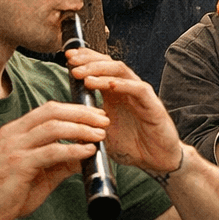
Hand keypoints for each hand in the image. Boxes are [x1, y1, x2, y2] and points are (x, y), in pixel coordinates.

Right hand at [0, 101, 104, 219]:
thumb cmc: (10, 191)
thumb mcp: (40, 171)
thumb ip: (61, 160)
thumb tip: (87, 153)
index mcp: (16, 130)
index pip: (49, 109)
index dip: (75, 109)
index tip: (97, 114)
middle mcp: (13, 134)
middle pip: (53, 112)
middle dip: (82, 113)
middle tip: (104, 120)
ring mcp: (14, 147)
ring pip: (53, 127)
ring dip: (81, 129)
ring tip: (100, 134)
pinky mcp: (17, 164)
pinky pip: (50, 151)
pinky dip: (73, 149)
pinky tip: (88, 151)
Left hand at [66, 48, 183, 176]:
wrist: (157, 161)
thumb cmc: (131, 146)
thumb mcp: (100, 134)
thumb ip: (85, 122)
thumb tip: (61, 119)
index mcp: (115, 94)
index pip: (100, 68)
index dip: (84, 60)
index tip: (66, 58)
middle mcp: (128, 90)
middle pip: (109, 64)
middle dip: (89, 60)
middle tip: (71, 60)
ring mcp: (141, 96)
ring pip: (122, 72)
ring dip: (101, 70)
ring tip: (82, 74)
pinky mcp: (154, 106)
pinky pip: (139, 89)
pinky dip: (122, 85)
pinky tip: (107, 85)